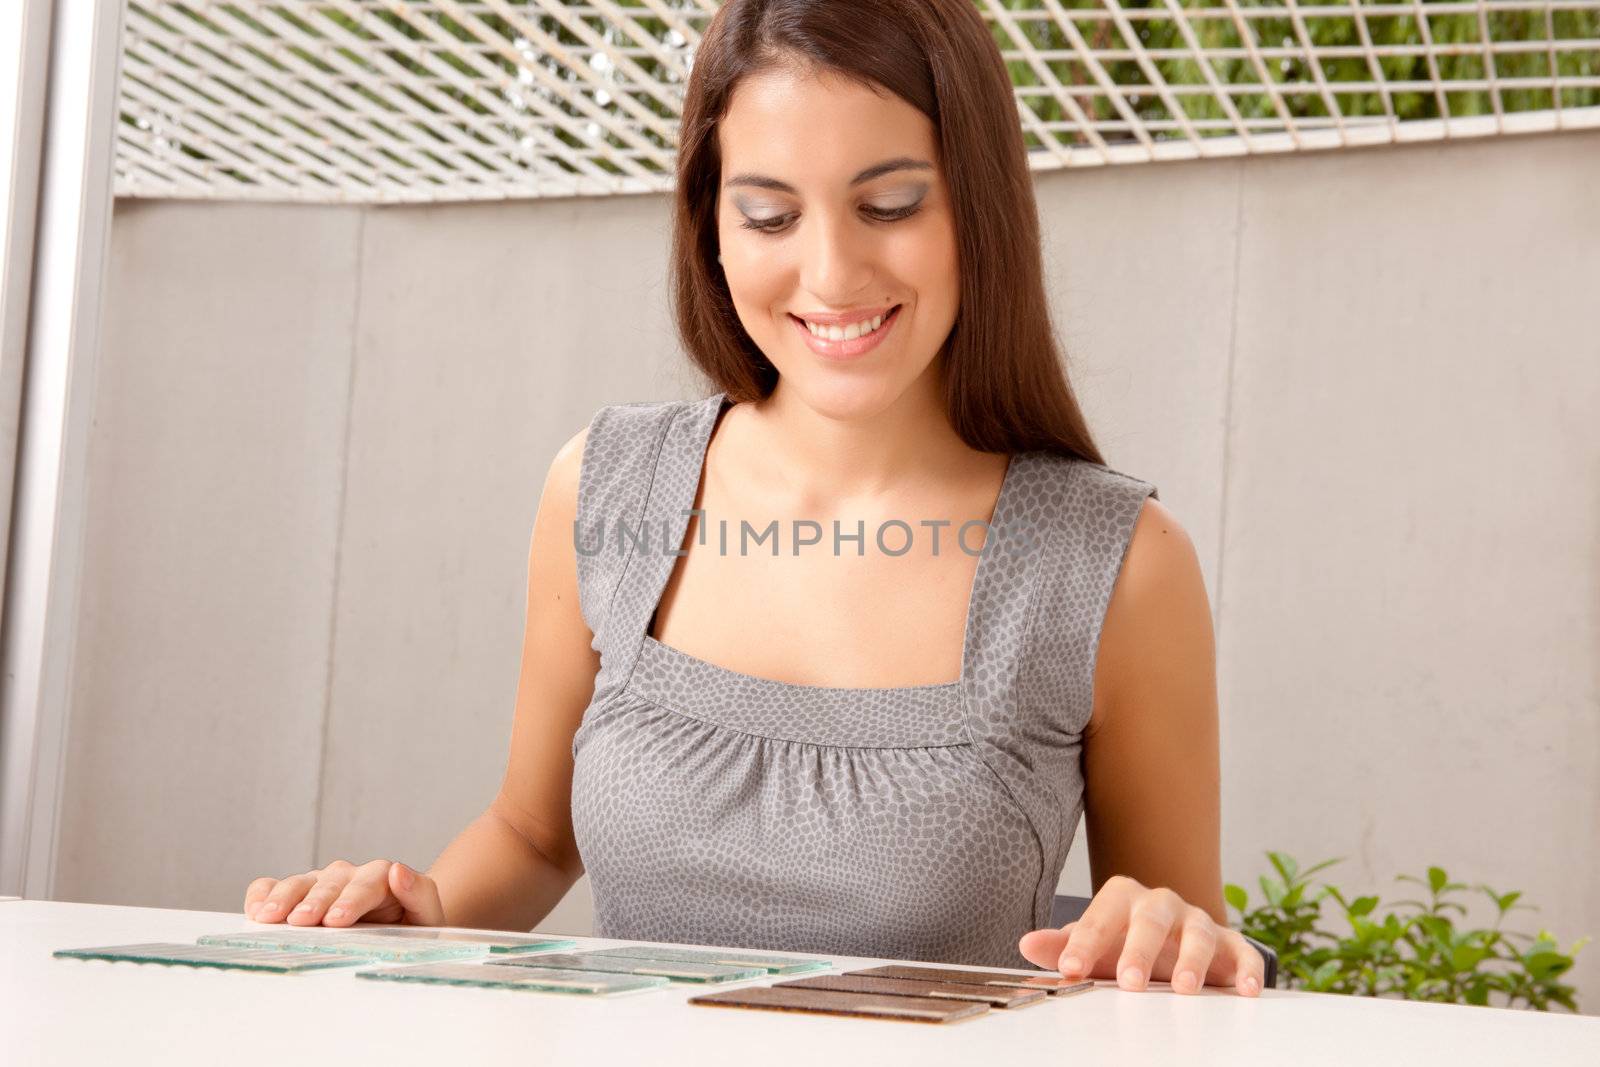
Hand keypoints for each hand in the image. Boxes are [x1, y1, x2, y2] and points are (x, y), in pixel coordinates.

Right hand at [242, 859, 444, 926]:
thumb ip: (419, 894)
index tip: (337, 919)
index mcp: (383, 878)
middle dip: (315, 901)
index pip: (367, 883)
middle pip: (330, 882)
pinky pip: (273, 886)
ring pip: (301, 882)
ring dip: (284, 899)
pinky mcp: (297, 894)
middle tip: (301, 921)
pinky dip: (262, 894)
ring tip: (269, 918)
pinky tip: (255, 910)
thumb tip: (398, 871)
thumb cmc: (412, 929)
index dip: (351, 900)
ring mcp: (320, 883)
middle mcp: (349, 876)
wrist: (398, 933)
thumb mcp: (427, 918)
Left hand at [1017, 875, 1263, 995]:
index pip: (1100, 915)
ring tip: (1183, 989)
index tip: (1070, 967)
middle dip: (1139, 949)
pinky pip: (1242, 951)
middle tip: (1129, 982)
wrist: (1171, 944)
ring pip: (1198, 933)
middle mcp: (1162, 904)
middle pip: (1151, 919)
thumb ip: (1061, 947)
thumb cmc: (1124, 943)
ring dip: (1192, 961)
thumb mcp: (1093, 946)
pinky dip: (1247, 969)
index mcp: (1123, 899)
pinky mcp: (1230, 944)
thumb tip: (1027, 945)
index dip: (1085, 941)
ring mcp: (1198, 921)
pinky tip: (1245, 991)